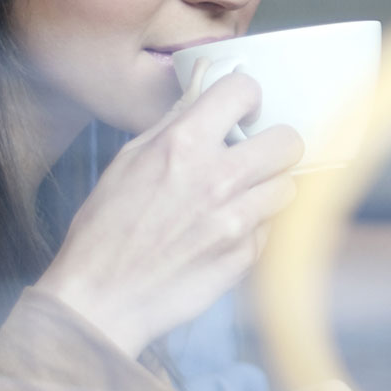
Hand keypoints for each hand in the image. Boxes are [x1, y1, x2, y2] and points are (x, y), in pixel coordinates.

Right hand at [37, 72, 302, 359]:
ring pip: (288, 186)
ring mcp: (237, 220)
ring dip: (268, 188)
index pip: (243, 90)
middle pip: (288, 141)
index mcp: (183, 144)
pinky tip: (227, 232)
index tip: (242, 113)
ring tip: (242, 197)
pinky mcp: (246, 256)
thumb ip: (171, 127)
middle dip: (274, 145)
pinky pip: (271, 227)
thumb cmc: (104, 230)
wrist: (102, 299)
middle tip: (256, 156)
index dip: (246, 98)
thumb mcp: (127, 162)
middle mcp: (219, 177)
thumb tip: (202, 99)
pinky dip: (256, 226)